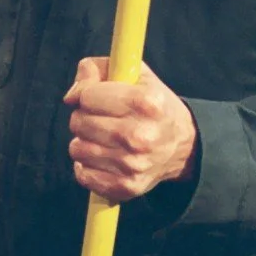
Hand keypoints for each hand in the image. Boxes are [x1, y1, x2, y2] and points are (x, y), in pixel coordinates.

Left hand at [63, 56, 197, 202]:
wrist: (183, 146)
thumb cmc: (152, 106)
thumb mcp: (135, 75)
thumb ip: (98, 69)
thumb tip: (71, 96)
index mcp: (145, 102)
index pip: (88, 96)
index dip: (88, 94)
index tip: (98, 98)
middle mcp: (140, 135)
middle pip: (79, 122)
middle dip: (84, 117)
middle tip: (101, 119)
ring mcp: (133, 164)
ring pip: (77, 149)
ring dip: (84, 142)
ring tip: (103, 138)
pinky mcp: (127, 186)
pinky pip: (82, 174)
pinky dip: (87, 166)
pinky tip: (103, 158)